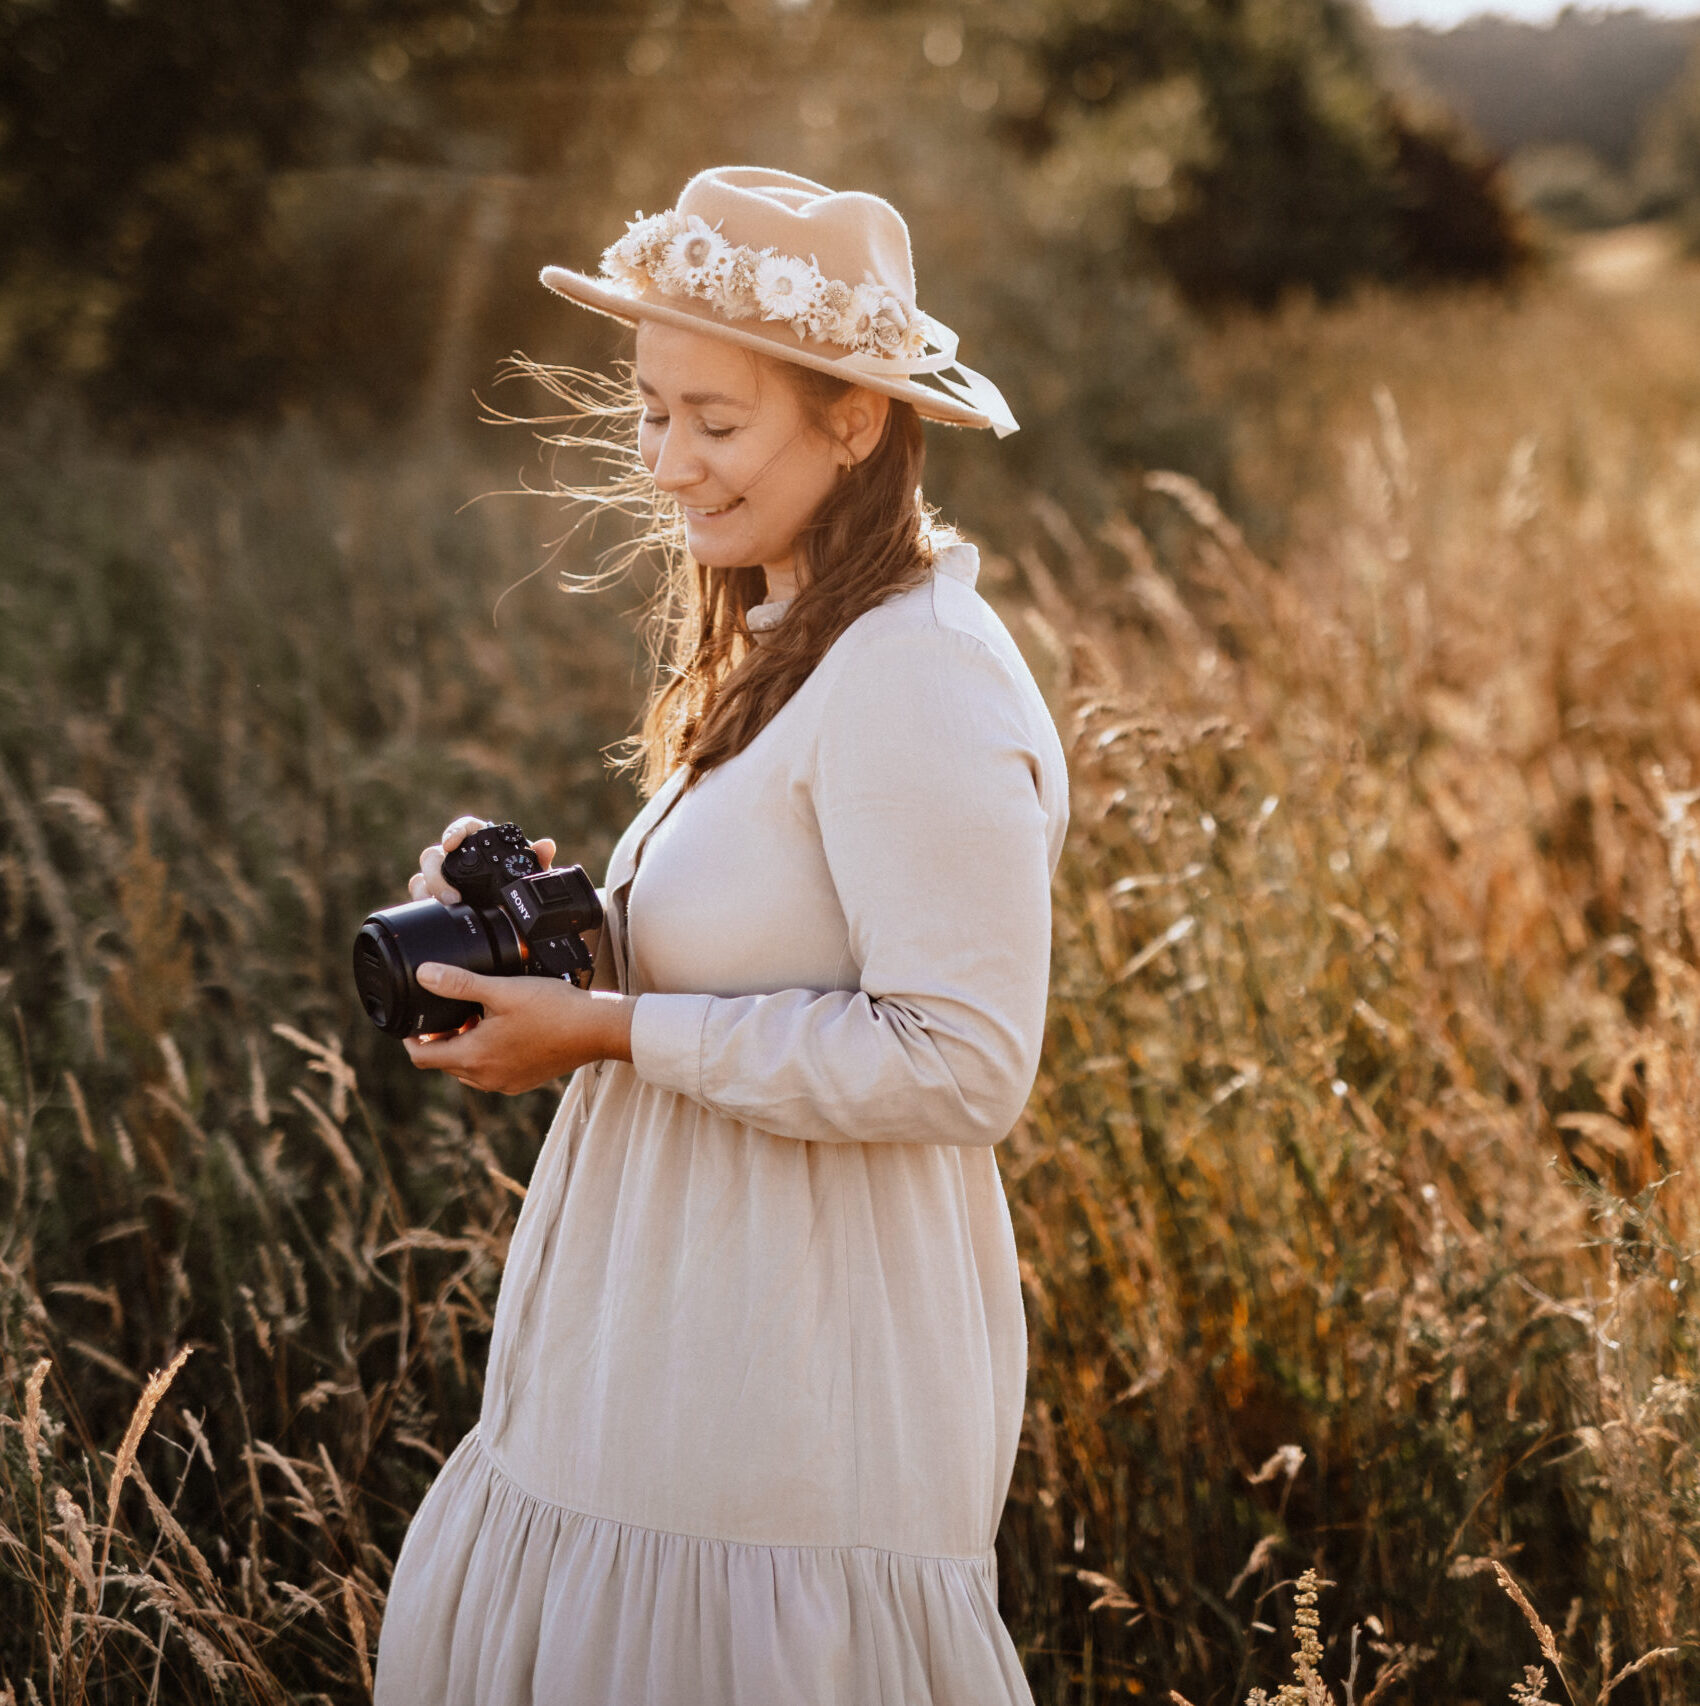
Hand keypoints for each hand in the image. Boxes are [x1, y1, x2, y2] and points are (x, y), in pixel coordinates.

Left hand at [403, 963, 633, 1093]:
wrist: (595, 1029)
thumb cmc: (551, 1009)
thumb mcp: (501, 990)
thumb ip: (458, 983)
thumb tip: (424, 974)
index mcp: (473, 1057)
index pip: (422, 1058)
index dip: (410, 1040)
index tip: (412, 1023)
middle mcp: (485, 1077)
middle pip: (444, 1063)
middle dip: (440, 1040)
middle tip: (450, 1012)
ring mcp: (506, 1083)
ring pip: (468, 1069)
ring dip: (464, 1048)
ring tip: (477, 1018)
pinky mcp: (523, 1082)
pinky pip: (491, 1072)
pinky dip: (486, 1055)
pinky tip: (503, 1032)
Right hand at [408, 816, 557, 904]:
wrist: (516, 917)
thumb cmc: (521, 888)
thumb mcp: (532, 877)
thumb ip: (539, 860)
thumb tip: (546, 845)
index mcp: (480, 845)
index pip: (463, 829)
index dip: (454, 831)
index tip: (451, 843)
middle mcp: (457, 860)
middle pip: (434, 856)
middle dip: (437, 873)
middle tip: (451, 895)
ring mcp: (444, 880)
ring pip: (423, 877)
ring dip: (427, 890)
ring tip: (444, 907)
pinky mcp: (437, 898)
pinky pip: (422, 897)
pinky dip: (424, 904)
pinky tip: (435, 915)